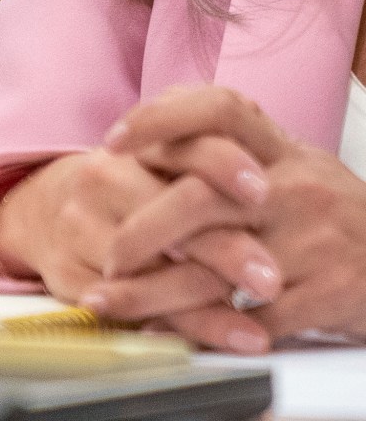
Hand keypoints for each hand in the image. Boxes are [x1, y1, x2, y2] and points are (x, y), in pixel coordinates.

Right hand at [0, 86, 282, 352]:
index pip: (187, 147)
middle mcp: (103, 180)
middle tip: (269, 282)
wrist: (50, 209)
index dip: (224, 166)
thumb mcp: (167, 170)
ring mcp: (78, 226)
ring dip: (204, 305)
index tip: (261, 193)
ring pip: (146, 269)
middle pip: (165, 216)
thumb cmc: (131, 194)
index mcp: (138, 148)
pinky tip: (217, 339)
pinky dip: (179, 327)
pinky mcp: (65, 271)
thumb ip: (213, 180)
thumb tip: (278, 205)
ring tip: (253, 331)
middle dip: (222, 251)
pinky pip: (126, 306)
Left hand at [109, 86, 365, 345]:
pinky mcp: (333, 291)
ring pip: (218, 263)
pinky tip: (173, 334)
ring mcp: (316, 239)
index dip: (159, 119)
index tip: (111, 145)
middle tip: (109, 257)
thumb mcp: (290, 169)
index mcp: (283, 150)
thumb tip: (139, 148)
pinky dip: (207, 329)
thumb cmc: (333, 217)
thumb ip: (225, 155)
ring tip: (115, 301)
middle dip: (140, 232)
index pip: (218, 109)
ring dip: (156, 289)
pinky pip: (256, 316)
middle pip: (200, 197)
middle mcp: (297, 187)